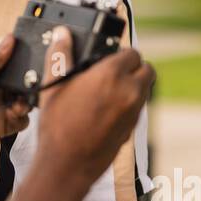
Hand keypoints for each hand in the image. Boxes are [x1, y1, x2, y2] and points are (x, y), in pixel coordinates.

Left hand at [0, 36, 31, 183]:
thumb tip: (9, 38)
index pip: (3, 55)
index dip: (18, 56)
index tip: (32, 58)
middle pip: (16, 77)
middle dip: (25, 81)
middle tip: (29, 86)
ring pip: (21, 97)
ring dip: (24, 100)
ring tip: (17, 106)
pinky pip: (20, 118)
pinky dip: (21, 117)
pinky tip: (14, 116)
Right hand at [36, 26, 154, 184]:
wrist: (67, 165)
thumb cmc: (58, 126)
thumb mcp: (53, 86)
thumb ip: (59, 55)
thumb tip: (62, 35)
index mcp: (111, 75)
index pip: (132, 52)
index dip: (120, 52)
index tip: (108, 57)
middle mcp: (129, 91)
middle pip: (147, 69)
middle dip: (134, 67)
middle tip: (113, 71)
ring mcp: (134, 112)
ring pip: (145, 89)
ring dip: (133, 85)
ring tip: (107, 90)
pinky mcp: (133, 129)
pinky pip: (138, 108)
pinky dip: (129, 104)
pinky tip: (106, 110)